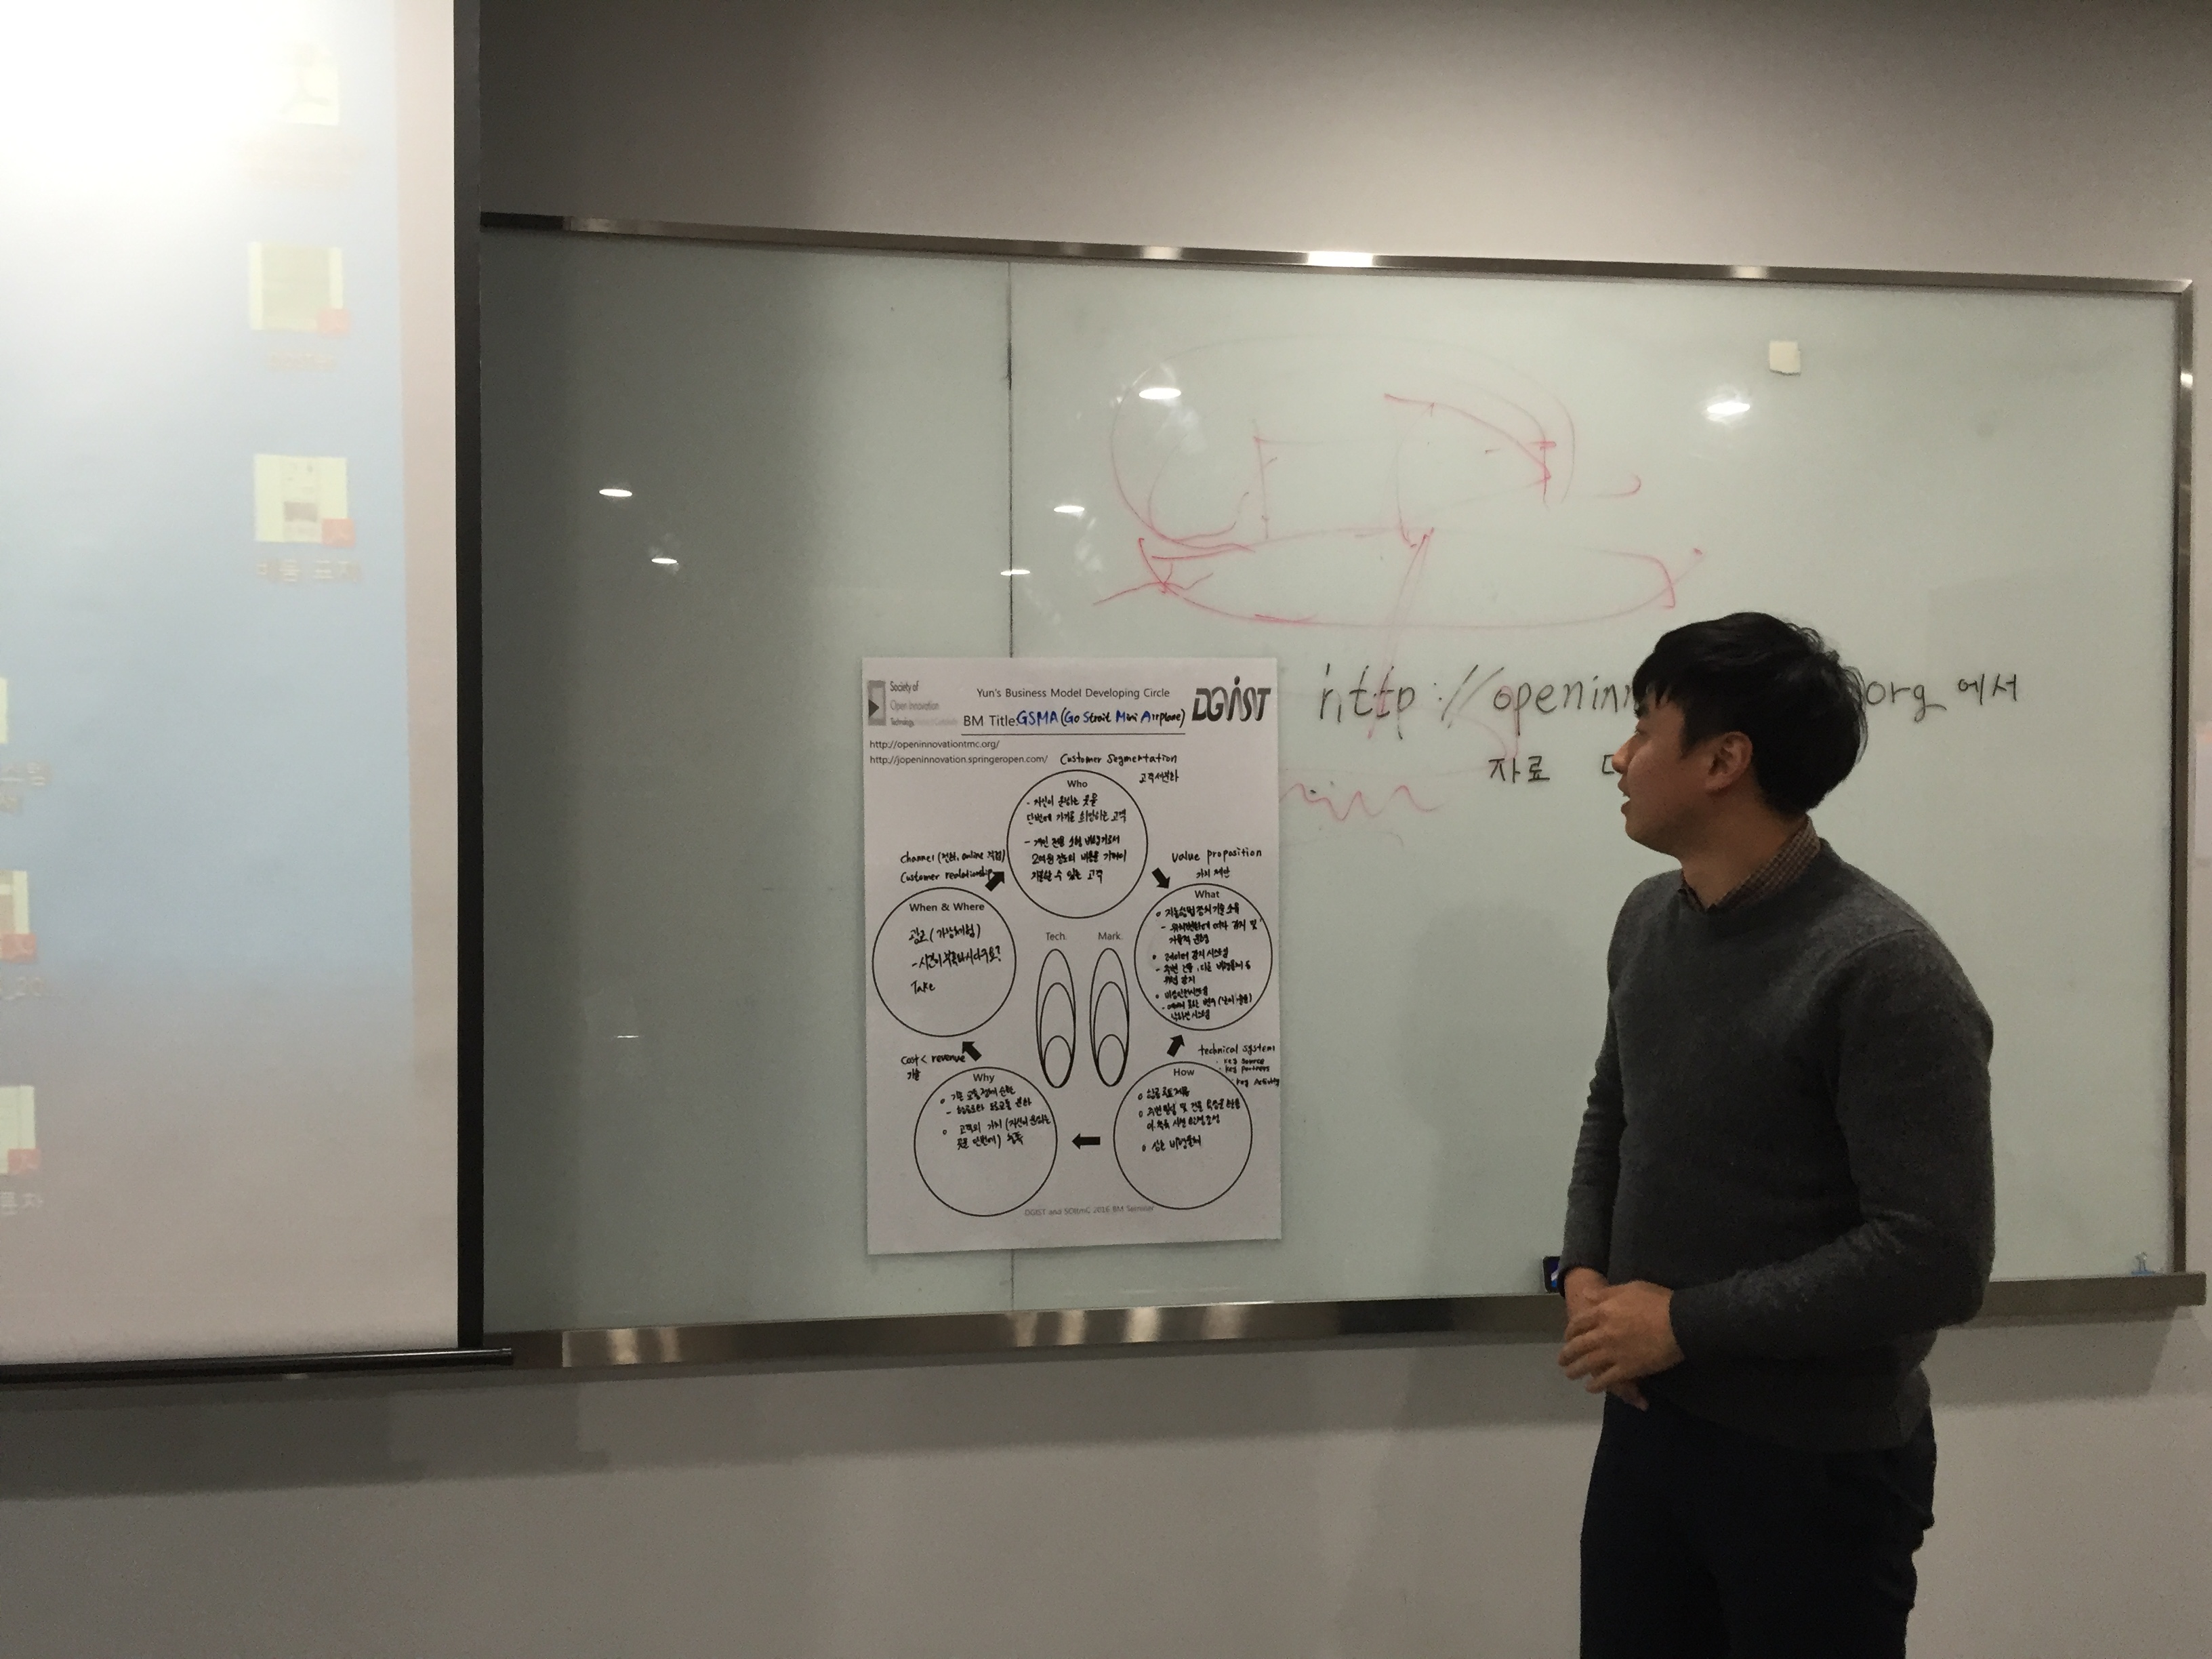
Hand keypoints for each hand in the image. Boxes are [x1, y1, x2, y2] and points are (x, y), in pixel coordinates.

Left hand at [1558, 1269, 1649, 1407]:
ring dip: (1576, 1370)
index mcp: (1603, 1311)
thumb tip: (1586, 1295)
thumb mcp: (1630, 1288)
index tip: (1567, 1337)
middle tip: (1562, 1361)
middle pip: (1578, 1345)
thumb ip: (1606, 1293)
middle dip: (1567, 1354)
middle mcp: (1603, 1333)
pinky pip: (1607, 1379)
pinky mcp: (1627, 1369)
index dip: (1571, 1331)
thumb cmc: (1658, 1301)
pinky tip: (1591, 1387)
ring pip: (1588, 1363)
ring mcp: (1614, 1352)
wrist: (1680, 1321)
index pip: (1579, 1323)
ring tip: (1570, 1375)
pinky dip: (1596, 1385)